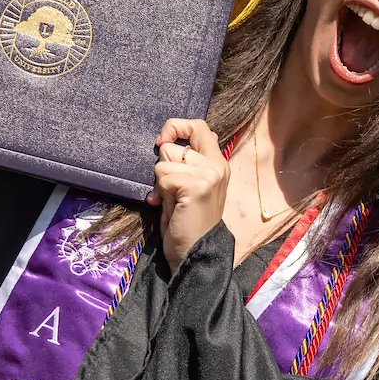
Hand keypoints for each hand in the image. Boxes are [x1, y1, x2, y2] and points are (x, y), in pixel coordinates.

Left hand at [148, 119, 229, 270]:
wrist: (194, 253)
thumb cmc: (188, 221)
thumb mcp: (192, 185)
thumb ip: (187, 163)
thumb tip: (168, 141)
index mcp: (218, 163)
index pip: (199, 125)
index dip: (176, 128)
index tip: (163, 143)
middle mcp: (217, 165)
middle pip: (174, 145)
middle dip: (163, 166)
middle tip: (172, 189)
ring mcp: (209, 175)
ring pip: (164, 162)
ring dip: (161, 183)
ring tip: (173, 200)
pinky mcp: (197, 186)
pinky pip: (162, 176)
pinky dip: (160, 193)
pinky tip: (170, 206)